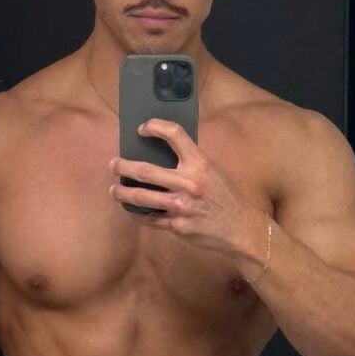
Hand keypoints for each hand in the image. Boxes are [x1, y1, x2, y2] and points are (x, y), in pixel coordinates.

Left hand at [109, 118, 267, 256]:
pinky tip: (131, 210)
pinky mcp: (177, 226)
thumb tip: (163, 151)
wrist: (240, 228)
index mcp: (200, 163)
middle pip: (145, 171)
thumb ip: (191, 161)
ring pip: (140, 198)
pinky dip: (137, 214)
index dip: (155, 126)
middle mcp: (188, 183)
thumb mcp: (214, 170)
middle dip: (123, 167)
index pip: (174, 134)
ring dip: (122, 193)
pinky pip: (149, 219)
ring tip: (114, 190)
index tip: (142, 128)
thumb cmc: (227, 196)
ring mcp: (180, 206)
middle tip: (114, 164)